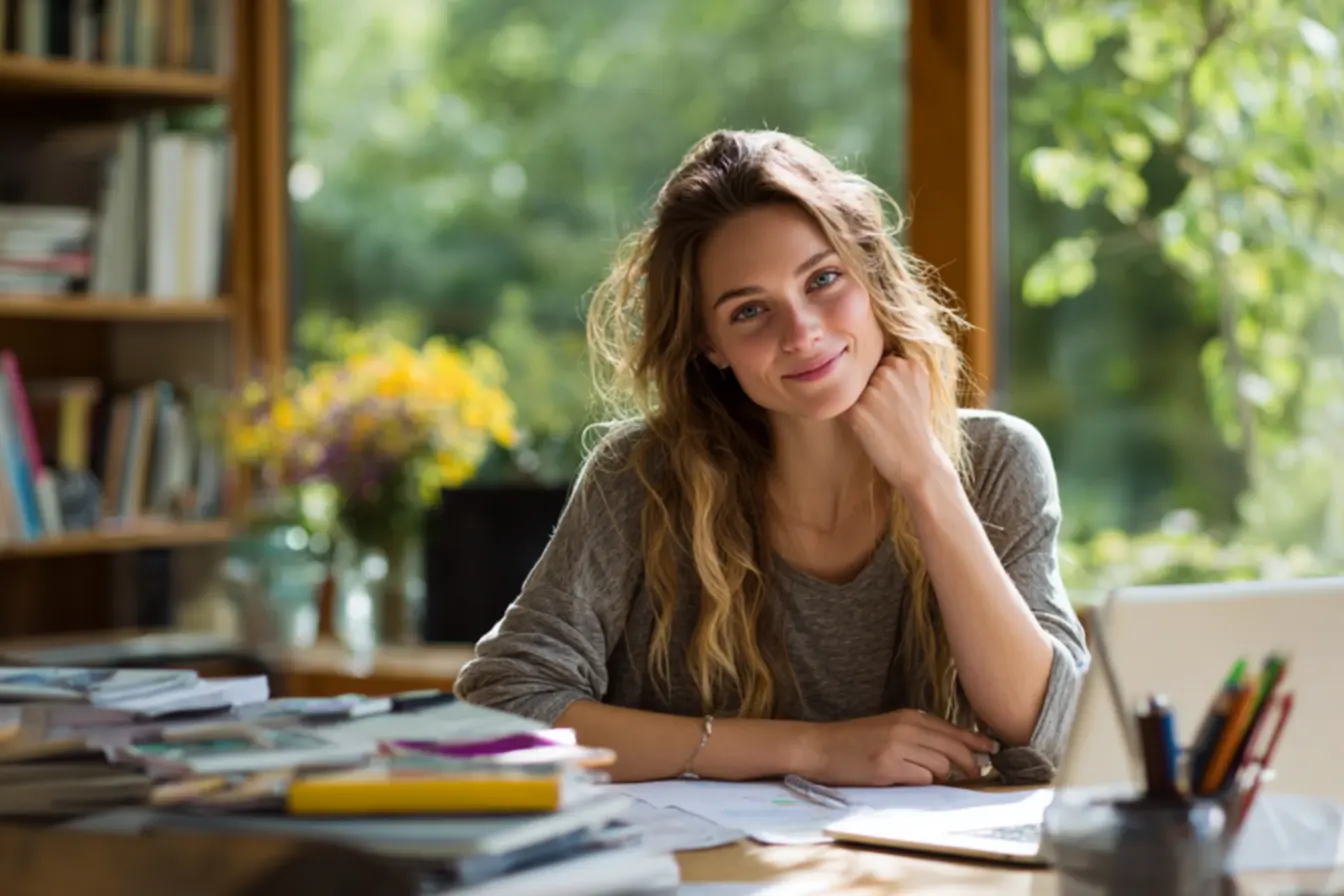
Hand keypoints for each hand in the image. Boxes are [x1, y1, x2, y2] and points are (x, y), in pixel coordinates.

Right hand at [798, 709, 996, 786]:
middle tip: (977, 774)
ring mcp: (897, 746)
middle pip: (953, 747)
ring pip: (941, 765)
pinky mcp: (887, 766)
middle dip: (970, 763)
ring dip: (942, 776)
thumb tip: (951, 757)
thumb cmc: (854, 742)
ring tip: (931, 779)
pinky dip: (922, 783)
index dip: (974, 742)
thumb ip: (917, 736)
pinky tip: (909, 781)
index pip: (951, 729)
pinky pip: (922, 778)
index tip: (991, 749)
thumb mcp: (888, 728)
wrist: (819, 747)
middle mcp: (905, 727)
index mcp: (908, 716)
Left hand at [844, 355, 952, 494]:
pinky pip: (841, 406)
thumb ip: (900, 369)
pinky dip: (849, 417)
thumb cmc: (916, 427)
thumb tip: (867, 355)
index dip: (879, 379)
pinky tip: (866, 428)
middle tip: (885, 413)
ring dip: (857, 402)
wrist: (919, 461)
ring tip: (877, 421)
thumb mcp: (919, 389)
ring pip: (851, 388)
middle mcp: (890, 372)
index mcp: (909, 364)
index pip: (878, 358)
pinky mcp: (857, 411)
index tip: (891, 398)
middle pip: (863, 372)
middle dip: (867, 389)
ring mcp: (873, 390)